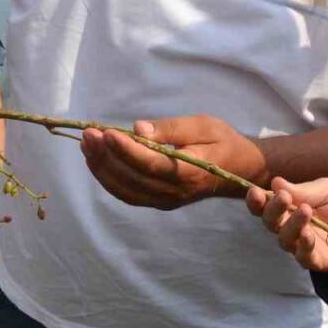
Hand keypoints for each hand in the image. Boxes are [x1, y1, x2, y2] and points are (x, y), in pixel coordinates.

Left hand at [80, 115, 266, 209]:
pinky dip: (109, 179)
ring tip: (87, 144)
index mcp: (190, 172)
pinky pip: (128, 194)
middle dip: (106, 156)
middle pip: (131, 178)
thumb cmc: (223, 142)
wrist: (240, 170)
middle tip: (89, 133)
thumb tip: (138, 129)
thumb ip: (172, 128)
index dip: (125, 149)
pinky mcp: (159, 201)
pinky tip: (98, 160)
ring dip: (102, 168)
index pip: (150, 163)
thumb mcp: (205, 125)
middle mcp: (175, 192)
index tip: (106, 132)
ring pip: (124, 190)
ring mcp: (166, 200)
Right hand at [246, 177, 327, 271]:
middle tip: (283, 198)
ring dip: (292, 225)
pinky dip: (304, 245)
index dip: (257, 201)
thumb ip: (303, 190)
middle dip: (273, 211)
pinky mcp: (318, 260)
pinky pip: (304, 256)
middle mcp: (291, 227)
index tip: (254, 192)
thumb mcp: (326, 189)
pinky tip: (308, 234)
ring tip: (305, 210)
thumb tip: (275, 183)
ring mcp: (302, 245)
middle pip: (272, 223)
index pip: (266, 206)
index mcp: (289, 208)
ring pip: (286, 240)